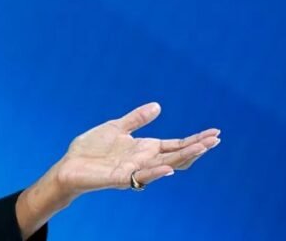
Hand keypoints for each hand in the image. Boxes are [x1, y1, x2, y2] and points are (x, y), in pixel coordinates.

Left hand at [52, 102, 219, 196]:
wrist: (70, 165)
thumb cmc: (91, 148)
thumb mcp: (116, 127)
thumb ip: (136, 119)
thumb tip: (157, 106)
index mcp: (144, 148)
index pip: (176, 144)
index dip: (195, 139)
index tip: (215, 133)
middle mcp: (144, 160)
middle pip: (176, 155)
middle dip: (196, 147)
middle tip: (215, 140)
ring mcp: (134, 170)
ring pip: (164, 165)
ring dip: (183, 157)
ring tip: (202, 148)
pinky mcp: (120, 178)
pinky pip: (142, 177)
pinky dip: (156, 173)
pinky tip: (168, 168)